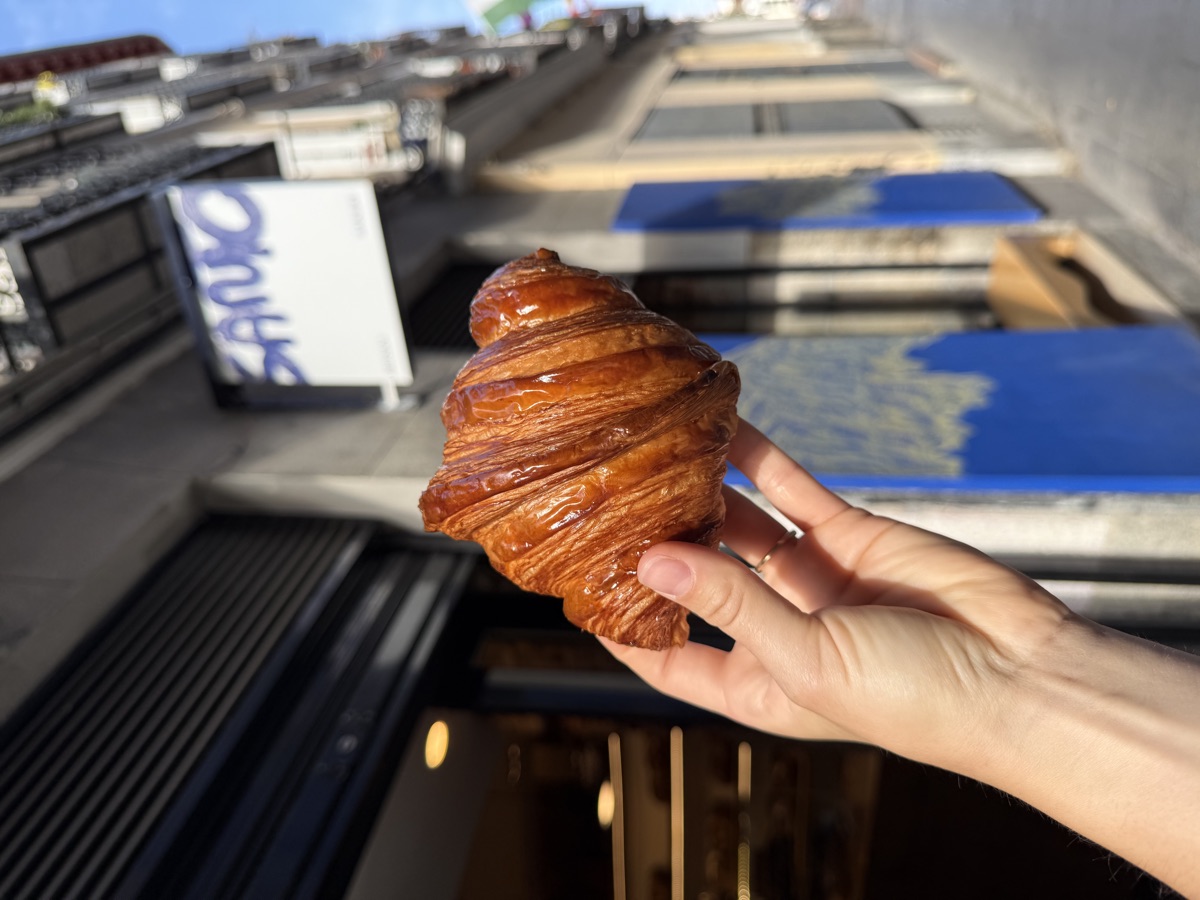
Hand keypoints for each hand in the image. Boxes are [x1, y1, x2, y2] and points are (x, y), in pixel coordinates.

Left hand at [602, 417, 1073, 771]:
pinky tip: (716, 427)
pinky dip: (756, 458)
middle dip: (656, 543)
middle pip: (697, 578)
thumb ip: (730, 604)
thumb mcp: (807, 660)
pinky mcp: (846, 533)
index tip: (577, 588)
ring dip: (698, 491)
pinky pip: (789, 487)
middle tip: (605, 500)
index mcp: (756, 683)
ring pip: (738, 523)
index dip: (623, 627)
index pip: (668, 657)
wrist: (1020, 670)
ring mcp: (809, 576)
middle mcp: (775, 628)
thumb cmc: (916, 697)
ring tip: (648, 454)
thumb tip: (651, 563)